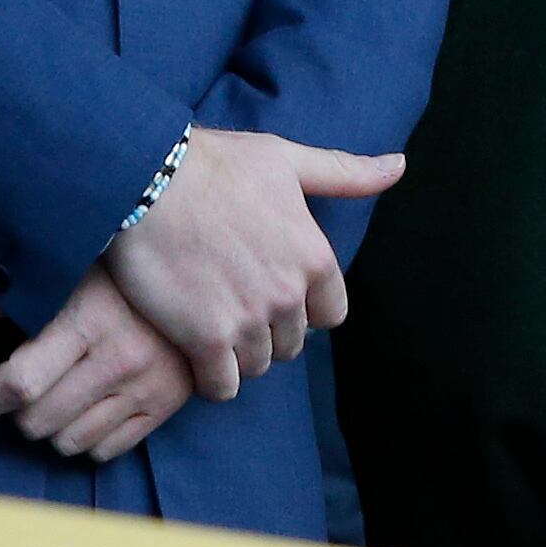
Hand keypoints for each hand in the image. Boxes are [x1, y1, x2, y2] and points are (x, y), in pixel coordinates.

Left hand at [0, 267, 192, 463]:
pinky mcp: (165, 407)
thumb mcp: (71, 272)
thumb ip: (13, 297)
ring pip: (66, 443)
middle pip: (35, 422)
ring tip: (52, 399)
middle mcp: (120, 359)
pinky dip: (84, 439)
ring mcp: (147, 387)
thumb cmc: (125, 273)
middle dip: (12, 412)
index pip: (19, 383)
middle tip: (14, 391)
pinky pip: (104, 451)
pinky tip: (84, 409)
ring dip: (49, 428)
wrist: (205, 277)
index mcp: (89, 321)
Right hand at [101, 128, 403, 400]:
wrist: (146, 177)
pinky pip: (221, 386)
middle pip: (292, 344)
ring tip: (212, 322)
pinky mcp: (204, 339)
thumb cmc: (217, 163)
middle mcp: (288, 294)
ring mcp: (247, 320)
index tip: (274, 294)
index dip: (304, 308)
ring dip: (238, 353)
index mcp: (314, 257)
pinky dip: (211, 377)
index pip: (330, 314)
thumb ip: (345, 174)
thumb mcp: (288, 161)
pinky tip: (195, 352)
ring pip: (257, 365)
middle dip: (268, 330)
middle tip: (236, 305)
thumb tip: (399, 165)